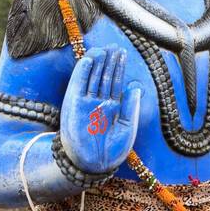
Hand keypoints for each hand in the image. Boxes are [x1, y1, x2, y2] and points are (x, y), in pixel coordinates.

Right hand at [59, 48, 142, 175]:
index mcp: (111, 108)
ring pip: (92, 78)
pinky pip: (78, 85)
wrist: (95, 164)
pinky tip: (89, 59)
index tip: (122, 54)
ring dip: (97, 63)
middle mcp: (98, 103)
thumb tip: (136, 86)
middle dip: (109, 62)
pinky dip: (83, 72)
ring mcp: (85, 103)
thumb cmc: (112, 151)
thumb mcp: (128, 127)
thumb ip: (131, 106)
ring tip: (103, 49)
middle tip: (114, 46)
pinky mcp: (73, 105)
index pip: (115, 83)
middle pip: (104, 77)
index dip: (118, 68)